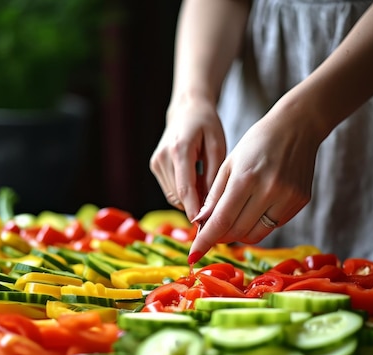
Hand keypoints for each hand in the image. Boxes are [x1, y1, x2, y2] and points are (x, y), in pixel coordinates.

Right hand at [149, 94, 226, 220]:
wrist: (187, 109)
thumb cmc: (207, 125)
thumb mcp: (218, 147)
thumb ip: (214, 176)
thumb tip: (211, 207)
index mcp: (179, 150)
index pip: (185, 189)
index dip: (194, 211)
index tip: (206, 227)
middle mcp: (162, 157)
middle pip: (178, 196)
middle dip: (196, 206)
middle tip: (216, 209)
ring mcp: (156, 162)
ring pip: (173, 196)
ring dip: (190, 200)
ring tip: (208, 191)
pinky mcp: (154, 166)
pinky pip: (171, 190)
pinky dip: (184, 193)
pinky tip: (198, 184)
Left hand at [188, 97, 325, 262]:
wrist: (298, 127)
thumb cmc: (257, 142)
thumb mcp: (229, 164)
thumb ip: (214, 196)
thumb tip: (201, 224)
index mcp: (246, 178)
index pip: (222, 220)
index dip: (205, 241)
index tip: (193, 255)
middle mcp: (269, 191)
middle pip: (237, 231)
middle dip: (220, 236)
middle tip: (210, 231)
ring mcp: (288, 198)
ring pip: (255, 235)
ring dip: (237, 233)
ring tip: (231, 220)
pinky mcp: (300, 202)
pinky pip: (272, 226)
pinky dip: (257, 224)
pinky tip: (253, 209)